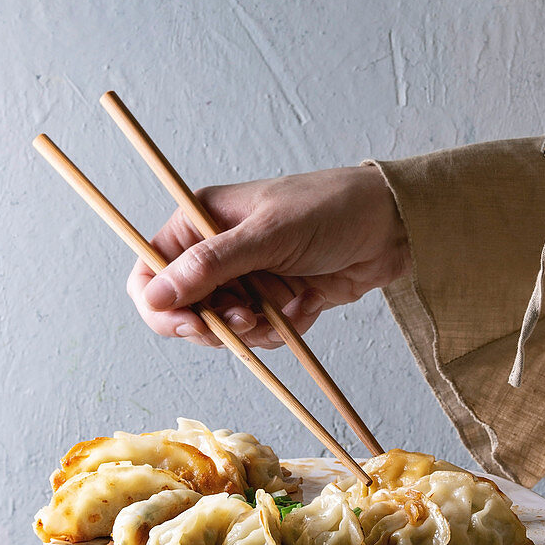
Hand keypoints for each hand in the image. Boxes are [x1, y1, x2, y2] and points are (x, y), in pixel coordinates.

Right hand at [127, 165, 409, 347]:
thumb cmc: (330, 209)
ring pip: (223, 329)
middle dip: (214, 324)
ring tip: (282, 309)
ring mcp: (247, 278)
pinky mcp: (275, 301)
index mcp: (200, 221)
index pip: (150, 271)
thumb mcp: (267, 235)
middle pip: (184, 310)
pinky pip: (260, 335)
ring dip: (252, 330)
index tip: (190, 323)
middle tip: (246, 318)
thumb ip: (209, 266)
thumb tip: (154, 297)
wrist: (394, 226)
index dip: (160, 305)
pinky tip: (306, 306)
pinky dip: (281, 330)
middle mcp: (217, 251)